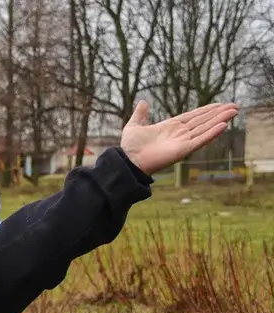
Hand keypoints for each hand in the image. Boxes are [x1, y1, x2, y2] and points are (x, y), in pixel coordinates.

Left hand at [120, 102, 237, 174]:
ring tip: (234, 112)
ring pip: (205, 128)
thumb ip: (140, 114)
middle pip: (203, 121)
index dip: (206, 110)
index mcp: (170, 127)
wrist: (128, 160)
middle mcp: (179, 134)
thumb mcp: (134, 125)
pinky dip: (211, 133)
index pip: (193, 116)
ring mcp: (183, 141)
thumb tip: (143, 102)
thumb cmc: (130, 146)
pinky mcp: (183, 150)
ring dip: (220, 120)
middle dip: (218, 113)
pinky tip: (223, 126)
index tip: (219, 105)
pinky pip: (200, 140)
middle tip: (234, 106)